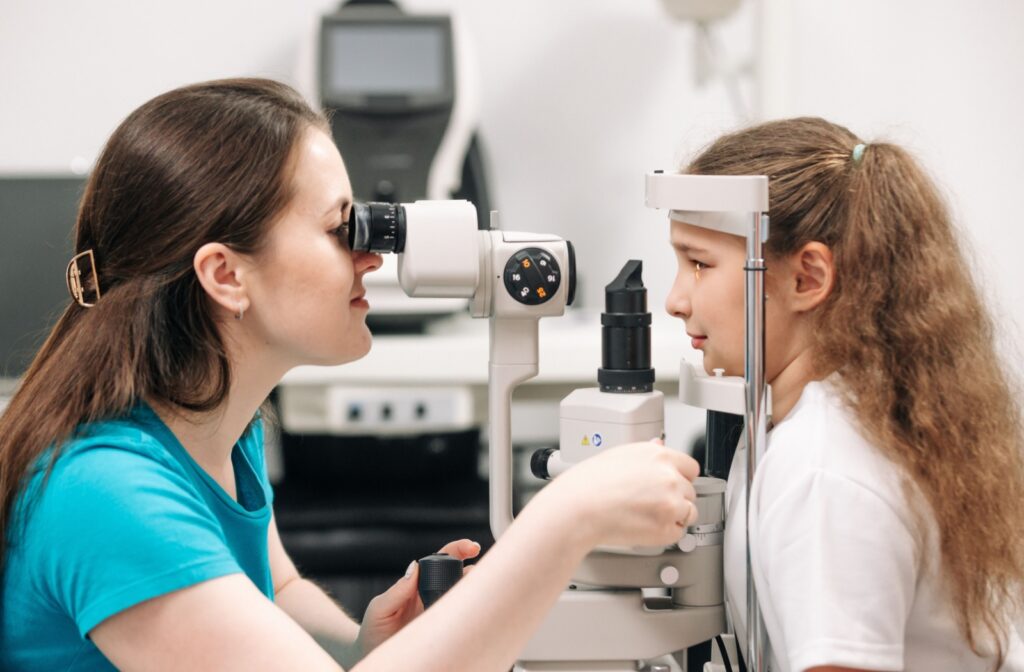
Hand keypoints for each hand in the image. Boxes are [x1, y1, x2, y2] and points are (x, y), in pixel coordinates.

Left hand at [355, 538, 480, 658]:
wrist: (373, 658)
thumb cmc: (374, 631)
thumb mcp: (379, 609)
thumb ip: (397, 590)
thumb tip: (415, 566)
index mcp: (418, 584)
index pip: (441, 561)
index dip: (457, 551)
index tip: (471, 548)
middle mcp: (433, 595)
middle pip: (460, 575)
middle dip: (475, 570)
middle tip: (482, 572)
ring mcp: (441, 612)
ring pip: (465, 596)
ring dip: (476, 590)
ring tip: (481, 591)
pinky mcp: (446, 631)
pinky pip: (462, 620)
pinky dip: (472, 613)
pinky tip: (476, 613)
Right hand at [538, 441, 699, 548]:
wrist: (576, 509)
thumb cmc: (588, 483)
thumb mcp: (617, 455)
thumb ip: (646, 452)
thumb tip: (659, 445)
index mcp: (658, 455)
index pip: (690, 467)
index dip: (680, 477)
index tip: (672, 485)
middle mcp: (668, 477)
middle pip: (690, 491)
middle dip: (675, 498)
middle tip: (650, 504)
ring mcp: (670, 503)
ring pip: (688, 512)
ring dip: (673, 517)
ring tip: (646, 516)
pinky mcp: (666, 528)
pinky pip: (677, 533)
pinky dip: (664, 534)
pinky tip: (644, 527)